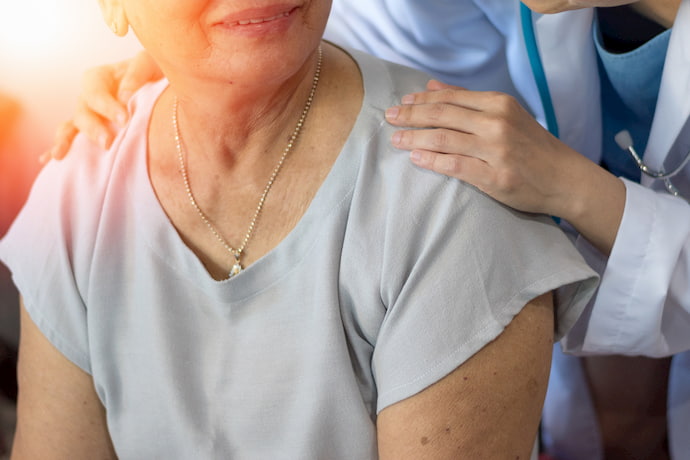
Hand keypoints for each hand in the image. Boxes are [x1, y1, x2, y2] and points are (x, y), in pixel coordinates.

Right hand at [42, 50, 162, 161]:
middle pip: (82, 113)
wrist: (155, 89)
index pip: (96, 92)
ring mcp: (86, 116)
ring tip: (60, 154)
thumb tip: (124, 96)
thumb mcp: (149, 64)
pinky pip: (70, 140)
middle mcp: (88, 97)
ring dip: (67, 141)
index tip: (124, 120)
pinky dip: (59, 147)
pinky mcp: (89, 133)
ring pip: (71, 128)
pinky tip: (48, 159)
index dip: (107, 106)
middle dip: (93, 129)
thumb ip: (137, 73)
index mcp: (99, 78)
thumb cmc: (151, 74)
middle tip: (107, 142)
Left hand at [385, 80, 625, 253]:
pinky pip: (454, 166)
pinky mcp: (494, 176)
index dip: (421, 99)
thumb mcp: (506, 115)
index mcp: (499, 104)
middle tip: (390, 118)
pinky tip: (416, 158)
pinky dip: (432, 161)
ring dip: (414, 138)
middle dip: (411, 115)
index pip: (451, 98)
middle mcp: (496, 123)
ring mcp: (496, 150)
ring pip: (443, 139)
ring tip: (396, 140)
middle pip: (442, 115)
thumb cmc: (533, 147)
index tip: (402, 102)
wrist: (565, 178)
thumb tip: (432, 86)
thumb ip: (468, 101)